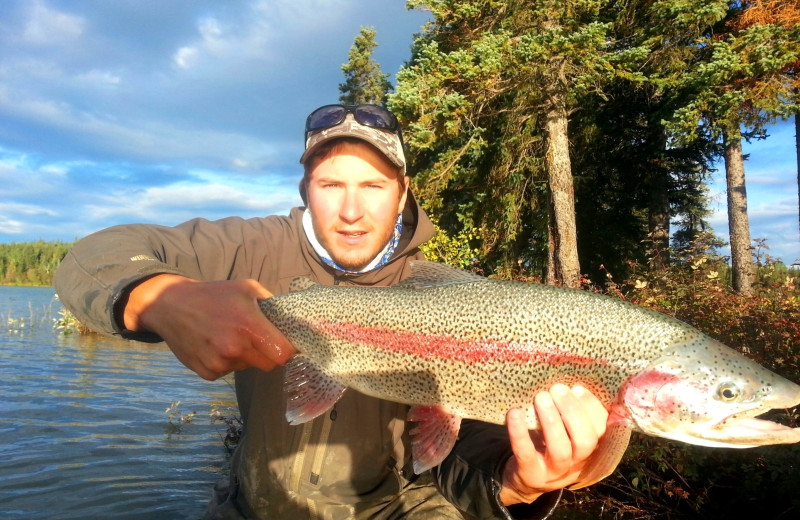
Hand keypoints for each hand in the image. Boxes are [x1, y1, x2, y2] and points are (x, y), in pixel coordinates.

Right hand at [124, 274, 296, 379]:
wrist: (170, 305)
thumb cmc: (213, 294)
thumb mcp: (247, 288)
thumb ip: (272, 304)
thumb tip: (293, 320)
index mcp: (249, 326)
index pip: (283, 354)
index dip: (287, 350)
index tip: (285, 344)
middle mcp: (235, 348)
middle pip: (268, 364)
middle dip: (267, 353)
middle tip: (257, 338)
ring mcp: (220, 363)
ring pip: (247, 367)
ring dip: (245, 356)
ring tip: (230, 336)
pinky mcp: (207, 373)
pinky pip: (228, 371)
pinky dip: (227, 362)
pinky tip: (215, 344)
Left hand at [499, 384, 607, 504]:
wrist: (523, 482)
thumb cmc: (547, 447)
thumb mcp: (565, 434)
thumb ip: (570, 415)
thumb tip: (569, 383)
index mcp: (589, 451)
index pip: (601, 431)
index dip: (592, 408)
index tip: (577, 388)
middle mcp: (576, 464)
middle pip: (586, 441)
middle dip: (573, 410)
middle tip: (556, 389)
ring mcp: (554, 472)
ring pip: (560, 449)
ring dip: (552, 420)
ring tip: (541, 397)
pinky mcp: (530, 474)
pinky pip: (526, 453)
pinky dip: (520, 432)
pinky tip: (515, 413)